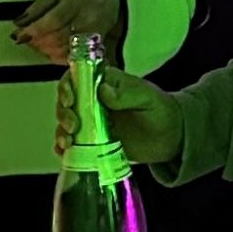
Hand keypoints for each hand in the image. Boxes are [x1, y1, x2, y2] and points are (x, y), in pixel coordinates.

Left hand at [12, 0, 123, 61]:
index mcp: (76, 3)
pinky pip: (71, 59)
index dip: (34, 30)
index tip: (18, 35)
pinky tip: (50, 50)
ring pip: (63, 51)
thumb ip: (38, 7)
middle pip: (57, 39)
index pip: (53, 20)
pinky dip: (56, 57)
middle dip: (36, 42)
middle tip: (26, 38)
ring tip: (37, 42)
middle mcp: (86, 21)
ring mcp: (91, 38)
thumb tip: (18, 23)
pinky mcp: (93, 49)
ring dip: (44, 50)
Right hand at [54, 64, 183, 166]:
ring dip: (61, 132)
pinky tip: (64, 152)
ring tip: (68, 143)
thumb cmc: (161, 111)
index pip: (77, 78)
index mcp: (105, 83)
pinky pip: (74, 144)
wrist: (172, 138)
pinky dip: (64, 148)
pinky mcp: (93, 143)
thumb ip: (127, 94)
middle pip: (67, 103)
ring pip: (66, 124)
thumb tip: (103, 90)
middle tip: (73, 127)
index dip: (68, 87)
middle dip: (64, 113)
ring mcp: (92, 123)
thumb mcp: (148, 98)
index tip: (70, 100)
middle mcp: (93, 102)